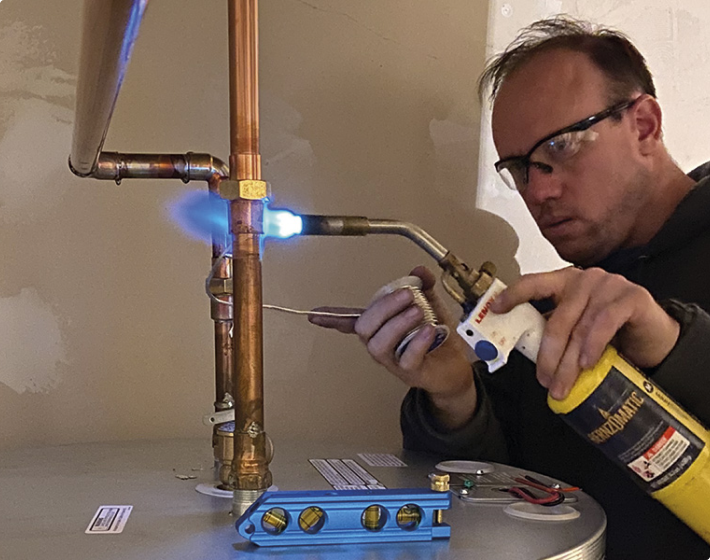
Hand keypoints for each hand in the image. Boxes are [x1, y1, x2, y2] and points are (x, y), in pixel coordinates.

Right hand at [309, 266, 476, 428]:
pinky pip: (407, 358)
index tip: (314, 314)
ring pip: (379, 345)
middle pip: (364, 328)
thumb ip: (424, 286)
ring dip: (397, 323)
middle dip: (383, 307)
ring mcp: (394, 360)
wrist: (456, 366)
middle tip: (407, 295)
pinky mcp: (411, 372)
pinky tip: (429, 330)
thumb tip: (419, 271)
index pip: (351, 321)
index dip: (332, 317)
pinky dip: (417, 341)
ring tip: (419, 311)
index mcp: (381, 327)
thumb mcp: (431, 305)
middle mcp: (381, 345)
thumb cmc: (437, 338)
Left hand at [490, 266, 680, 399]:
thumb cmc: (611, 333)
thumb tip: (522, 354)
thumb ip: (554, 332)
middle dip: (548, 354)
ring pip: (580, 326)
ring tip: (563, 383)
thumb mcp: (576, 330)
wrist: (653, 338)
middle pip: (557, 318)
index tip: (495, 309)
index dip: (513, 295)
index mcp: (564, 283)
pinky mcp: (632, 297)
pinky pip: (606, 321)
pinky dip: (594, 344)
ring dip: (569, 360)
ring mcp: (608, 285)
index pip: (533, 283)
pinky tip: (588, 363)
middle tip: (544, 379)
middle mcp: (584, 279)